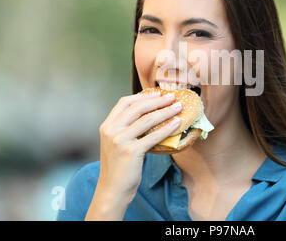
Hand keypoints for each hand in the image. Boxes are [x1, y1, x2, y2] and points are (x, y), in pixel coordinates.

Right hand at [86, 91, 181, 219]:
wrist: (112, 190)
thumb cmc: (118, 168)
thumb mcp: (116, 144)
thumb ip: (126, 129)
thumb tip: (150, 116)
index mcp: (107, 126)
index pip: (124, 102)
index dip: (142, 96)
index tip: (157, 93)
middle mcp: (111, 130)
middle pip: (137, 107)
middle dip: (157, 100)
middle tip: (172, 97)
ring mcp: (120, 140)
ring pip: (147, 120)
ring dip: (165, 111)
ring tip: (179, 108)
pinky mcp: (131, 151)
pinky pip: (153, 136)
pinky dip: (167, 128)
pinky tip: (176, 124)